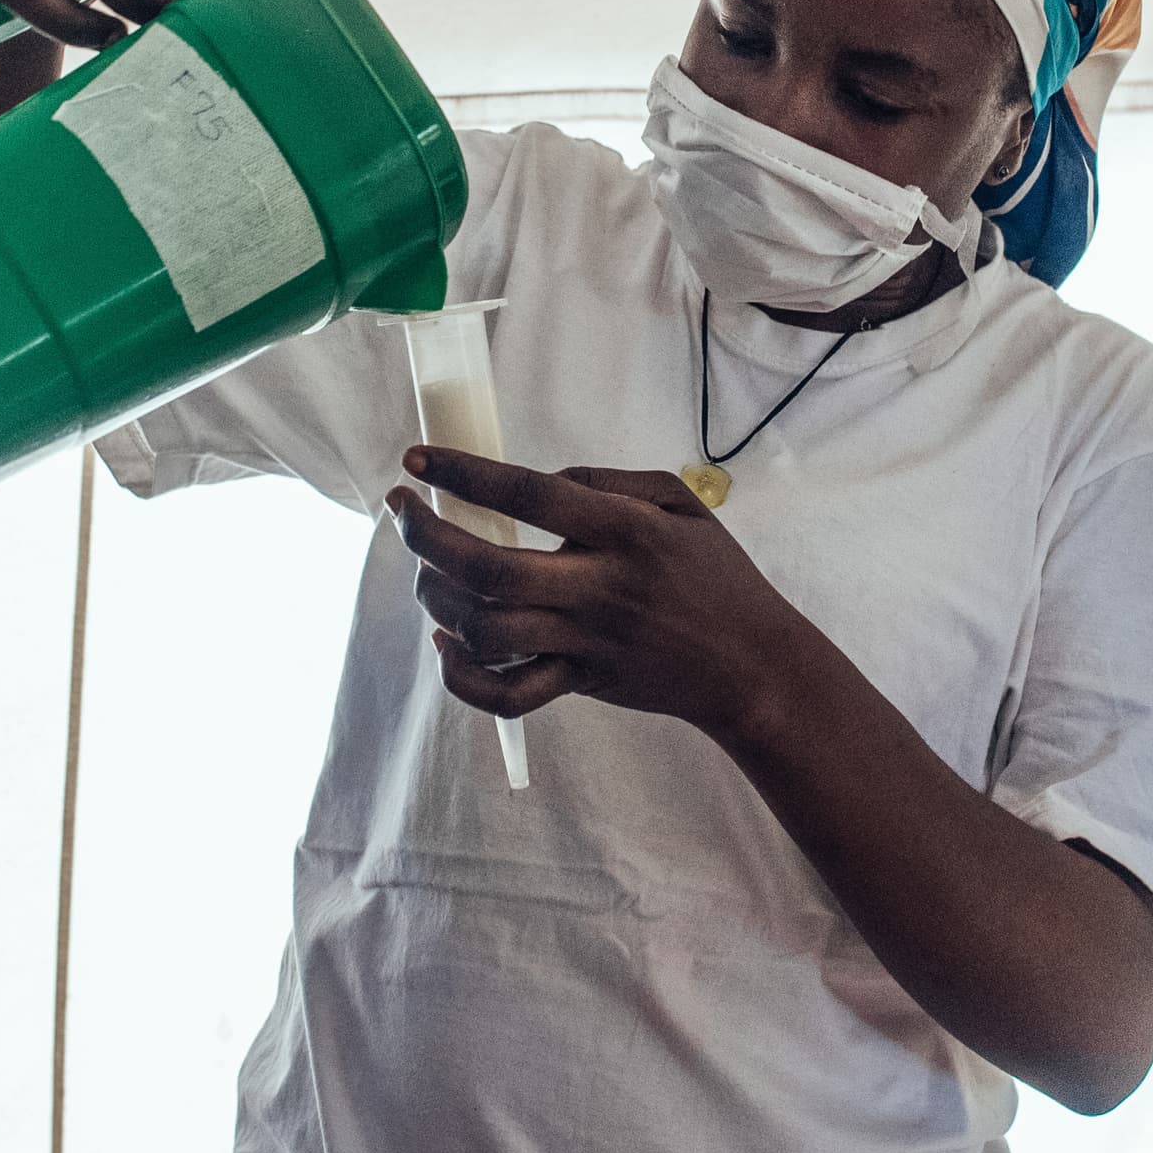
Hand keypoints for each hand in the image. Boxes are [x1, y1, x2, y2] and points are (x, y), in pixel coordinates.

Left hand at [388, 451, 827, 749]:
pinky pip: (508, 694)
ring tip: (428, 572)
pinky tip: (449, 645)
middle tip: (402, 511)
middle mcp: (600, 587)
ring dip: (439, 598)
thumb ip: (606, 481)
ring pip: (487, 628)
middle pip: (489, 567)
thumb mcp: (679, 503)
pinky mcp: (579, 683)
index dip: (465, 474)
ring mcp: (586, 642)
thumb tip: (538, 479)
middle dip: (428, 537)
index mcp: (625, 531)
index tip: (419, 458)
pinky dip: (465, 677)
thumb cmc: (715, 575)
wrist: (750, 665)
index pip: (529, 493)